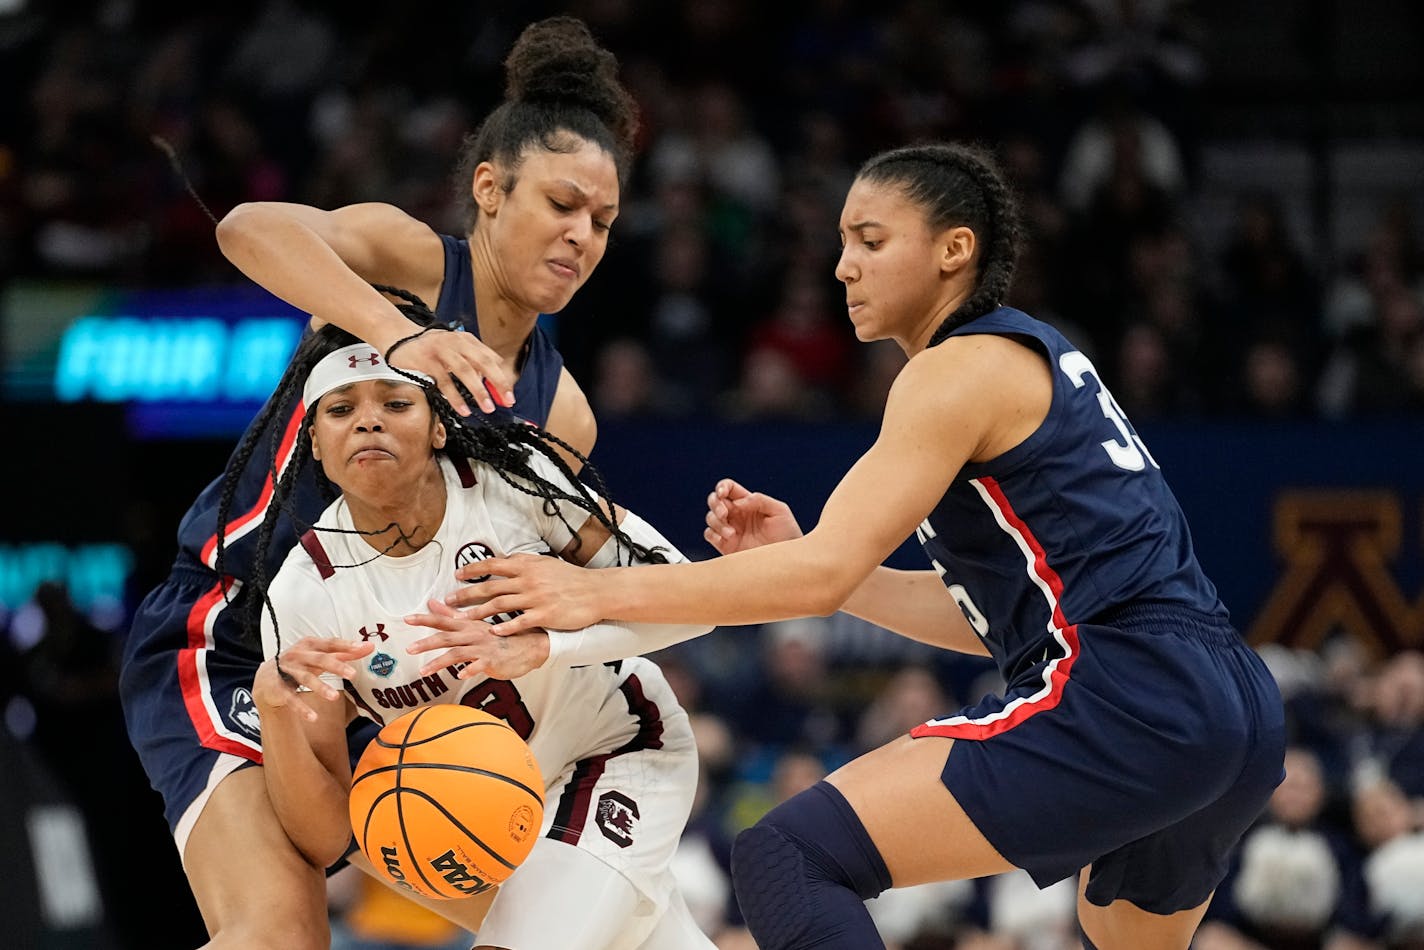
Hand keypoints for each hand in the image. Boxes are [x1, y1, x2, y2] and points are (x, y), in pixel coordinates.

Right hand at [252, 637, 372, 721]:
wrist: (266, 678)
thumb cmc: (300, 664)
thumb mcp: (320, 657)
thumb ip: (344, 653)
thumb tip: (369, 647)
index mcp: (310, 645)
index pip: (330, 643)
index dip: (345, 645)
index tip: (362, 648)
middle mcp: (298, 655)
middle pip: (319, 659)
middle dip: (336, 666)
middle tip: (352, 674)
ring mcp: (286, 670)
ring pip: (305, 678)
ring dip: (320, 687)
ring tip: (334, 697)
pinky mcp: (277, 688)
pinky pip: (290, 698)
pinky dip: (301, 708)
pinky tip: (313, 717)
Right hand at [386, 327, 514, 416]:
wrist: (398, 337)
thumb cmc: (429, 346)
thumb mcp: (454, 348)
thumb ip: (472, 361)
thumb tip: (491, 380)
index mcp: (466, 340)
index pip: (490, 358)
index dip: (502, 376)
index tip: (509, 394)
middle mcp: (456, 342)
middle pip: (483, 362)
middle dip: (498, 382)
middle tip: (508, 400)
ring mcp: (441, 351)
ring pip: (465, 371)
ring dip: (479, 391)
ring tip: (488, 407)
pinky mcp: (427, 361)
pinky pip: (444, 381)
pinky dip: (455, 397)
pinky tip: (463, 408)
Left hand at [405, 599, 550, 679]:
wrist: (531, 646)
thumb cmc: (500, 637)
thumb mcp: (476, 624)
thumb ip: (453, 615)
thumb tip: (433, 604)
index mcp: (468, 625)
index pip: (443, 620)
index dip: (425, 619)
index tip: (407, 619)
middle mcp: (473, 634)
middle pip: (446, 637)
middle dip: (426, 642)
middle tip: (409, 649)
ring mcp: (483, 648)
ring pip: (457, 653)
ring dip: (439, 662)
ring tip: (424, 671)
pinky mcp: (493, 661)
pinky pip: (479, 666)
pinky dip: (469, 670)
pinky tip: (459, 676)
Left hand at [448, 553, 603, 634]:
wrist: (595, 591)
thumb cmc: (571, 578)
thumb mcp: (546, 564)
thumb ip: (525, 563)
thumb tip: (507, 560)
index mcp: (527, 567)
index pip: (494, 565)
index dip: (473, 570)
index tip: (457, 574)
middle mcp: (528, 581)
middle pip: (491, 587)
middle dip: (467, 594)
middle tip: (449, 601)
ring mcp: (536, 598)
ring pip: (500, 605)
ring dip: (478, 612)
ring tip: (462, 619)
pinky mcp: (545, 615)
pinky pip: (520, 621)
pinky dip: (505, 626)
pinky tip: (493, 631)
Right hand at [704, 478, 802, 554]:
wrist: (786, 560)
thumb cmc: (787, 534)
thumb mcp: (779, 511)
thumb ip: (759, 500)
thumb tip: (737, 502)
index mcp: (748, 503)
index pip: (729, 488)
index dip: (722, 487)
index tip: (723, 493)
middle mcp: (737, 515)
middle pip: (714, 501)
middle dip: (715, 504)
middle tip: (724, 513)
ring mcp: (730, 529)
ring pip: (710, 518)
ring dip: (717, 523)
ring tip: (732, 533)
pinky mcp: (726, 545)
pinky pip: (709, 535)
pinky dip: (713, 534)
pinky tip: (726, 538)